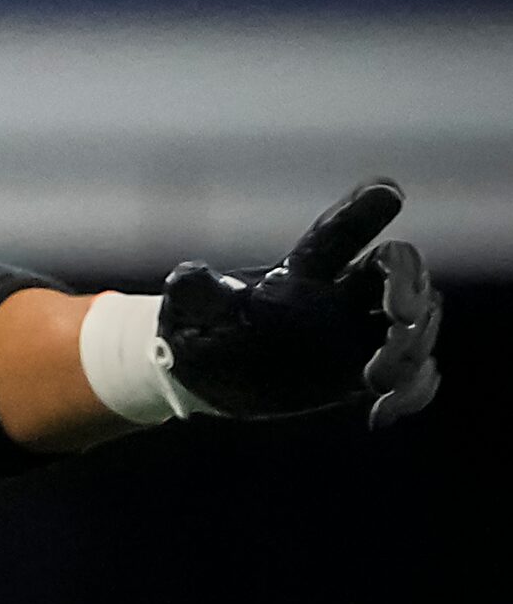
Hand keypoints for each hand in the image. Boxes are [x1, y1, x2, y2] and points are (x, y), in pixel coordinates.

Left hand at [159, 178, 440, 427]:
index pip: (336, 234)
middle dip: (408, 285)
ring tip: (376, 379)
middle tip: (398, 317)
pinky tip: (384, 410)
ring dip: (412, 346)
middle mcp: (337, 294)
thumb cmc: (194, 329)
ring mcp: (358, 332)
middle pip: (395, 269)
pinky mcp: (366, 371)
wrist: (202, 377)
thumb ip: (195, 292)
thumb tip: (190, 277)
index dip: (363, 212)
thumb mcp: (188, 309)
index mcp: (298, 270)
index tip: (388, 194)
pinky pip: (414, 374)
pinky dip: (413, 390)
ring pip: (415, 321)